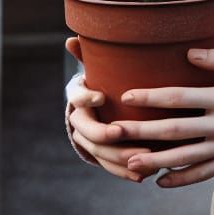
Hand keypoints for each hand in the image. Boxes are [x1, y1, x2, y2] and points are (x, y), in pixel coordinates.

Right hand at [65, 36, 153, 182]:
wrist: (106, 103)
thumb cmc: (108, 78)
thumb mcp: (101, 65)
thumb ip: (89, 53)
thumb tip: (71, 39)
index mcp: (79, 97)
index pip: (77, 98)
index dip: (87, 98)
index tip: (101, 96)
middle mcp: (81, 121)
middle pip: (87, 131)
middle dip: (103, 133)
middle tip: (122, 132)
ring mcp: (91, 141)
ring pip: (99, 153)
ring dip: (119, 157)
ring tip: (141, 156)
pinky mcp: (104, 155)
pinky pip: (111, 167)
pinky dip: (125, 172)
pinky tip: (143, 176)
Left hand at [110, 48, 213, 188]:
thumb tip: (188, 53)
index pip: (180, 96)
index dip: (152, 96)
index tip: (126, 96)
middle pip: (174, 130)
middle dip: (142, 131)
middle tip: (113, 133)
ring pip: (185, 157)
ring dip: (156, 161)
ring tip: (129, 163)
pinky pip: (204, 174)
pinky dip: (182, 179)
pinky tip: (161, 182)